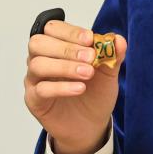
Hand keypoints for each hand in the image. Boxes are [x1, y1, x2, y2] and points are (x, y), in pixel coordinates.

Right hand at [23, 18, 126, 153]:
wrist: (91, 125)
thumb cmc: (94, 94)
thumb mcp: (108, 73)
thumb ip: (112, 55)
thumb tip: (118, 39)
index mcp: (55, 46)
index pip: (52, 28)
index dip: (70, 32)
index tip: (90, 39)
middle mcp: (40, 59)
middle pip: (38, 43)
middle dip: (66, 48)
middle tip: (90, 58)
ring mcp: (34, 80)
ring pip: (38, 65)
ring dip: (65, 67)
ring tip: (87, 73)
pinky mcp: (34, 100)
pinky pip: (41, 89)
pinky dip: (62, 87)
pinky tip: (80, 89)